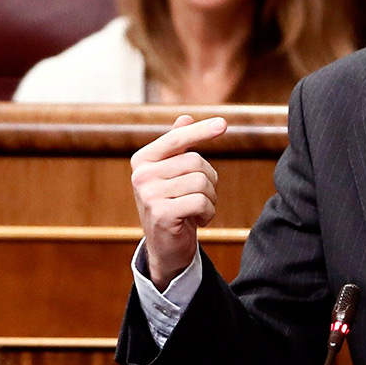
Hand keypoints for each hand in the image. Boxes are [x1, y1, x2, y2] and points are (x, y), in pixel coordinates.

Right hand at [131, 114, 226, 288]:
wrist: (165, 247)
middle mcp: (141, 175)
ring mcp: (149, 195)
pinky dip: (208, 213)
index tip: (224, 124)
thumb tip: (185, 117)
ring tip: (198, 209)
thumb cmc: (172, 205)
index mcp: (142, 160)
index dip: (201, 131)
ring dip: (210, 198)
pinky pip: (201, 202)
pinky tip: (198, 221)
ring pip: (201, 182)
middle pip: (195, 162)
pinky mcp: (161, 214)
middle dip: (209, 179)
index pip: (177, 139)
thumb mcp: (172, 175)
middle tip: (203, 196)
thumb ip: (176, 146)